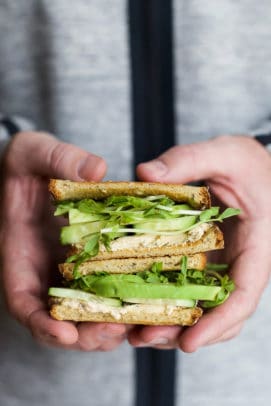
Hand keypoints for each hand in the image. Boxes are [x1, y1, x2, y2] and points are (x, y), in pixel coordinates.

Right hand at [0, 131, 128, 350]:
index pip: (23, 300)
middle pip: (58, 319)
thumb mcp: (34, 151)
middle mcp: (43, 270)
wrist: (39, 167)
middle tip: (115, 332)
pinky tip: (145, 299)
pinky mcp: (89, 263)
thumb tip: (97, 170)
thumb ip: (58, 158)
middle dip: (84, 333)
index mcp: (20, 253)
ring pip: (84, 311)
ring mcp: (66, 270)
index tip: (65, 334)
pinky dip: (120, 302)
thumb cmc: (28, 162)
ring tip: (134, 324)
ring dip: (106, 325)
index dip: (41, 323)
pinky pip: (103, 289)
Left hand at [128, 135, 270, 351]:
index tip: (189, 343)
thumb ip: (188, 160)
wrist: (252, 167)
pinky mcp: (205, 261)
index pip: (244, 296)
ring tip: (135, 331)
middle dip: (184, 333)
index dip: (219, 323)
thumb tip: (144, 173)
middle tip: (144, 337)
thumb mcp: (224, 153)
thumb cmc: (249, 162)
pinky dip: (167, 302)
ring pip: (202, 308)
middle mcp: (240, 265)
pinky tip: (138, 303)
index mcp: (256, 247)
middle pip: (219, 314)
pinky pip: (189, 290)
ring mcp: (221, 266)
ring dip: (171, 325)